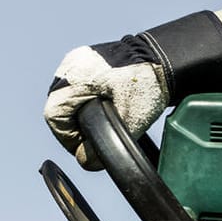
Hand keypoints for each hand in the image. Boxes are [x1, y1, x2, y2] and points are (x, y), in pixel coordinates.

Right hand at [43, 11, 221, 169]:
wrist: (167, 59)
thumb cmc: (149, 85)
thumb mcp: (128, 122)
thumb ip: (104, 144)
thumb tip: (86, 161)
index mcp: (75, 78)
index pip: (54, 116)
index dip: (67, 137)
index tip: (85, 145)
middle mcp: (71, 66)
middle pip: (59, 107)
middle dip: (75, 126)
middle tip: (96, 136)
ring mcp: (78, 60)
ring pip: (67, 97)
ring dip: (80, 113)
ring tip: (102, 121)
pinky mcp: (88, 59)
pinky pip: (77, 86)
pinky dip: (86, 100)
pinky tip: (104, 106)